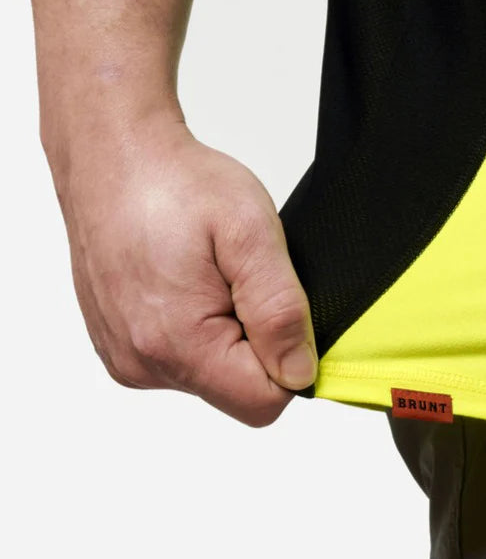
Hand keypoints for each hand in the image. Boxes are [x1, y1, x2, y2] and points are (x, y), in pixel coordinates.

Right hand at [48, 115, 317, 426]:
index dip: (290, 359)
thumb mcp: (251, 234)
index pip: (265, 402)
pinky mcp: (121, 346)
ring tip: (211, 274)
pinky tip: (188, 282)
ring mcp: (127, 358)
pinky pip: (183, 360)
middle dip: (258, 343)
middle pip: (238, 391)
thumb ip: (280, 311)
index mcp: (176, 344)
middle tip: (240, 280)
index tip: (279, 308)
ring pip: (213, 375)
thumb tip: (298, 373)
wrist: (114, 156)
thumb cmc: (174, 184)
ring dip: (229, 333)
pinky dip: (200, 328)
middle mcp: (143, 364)